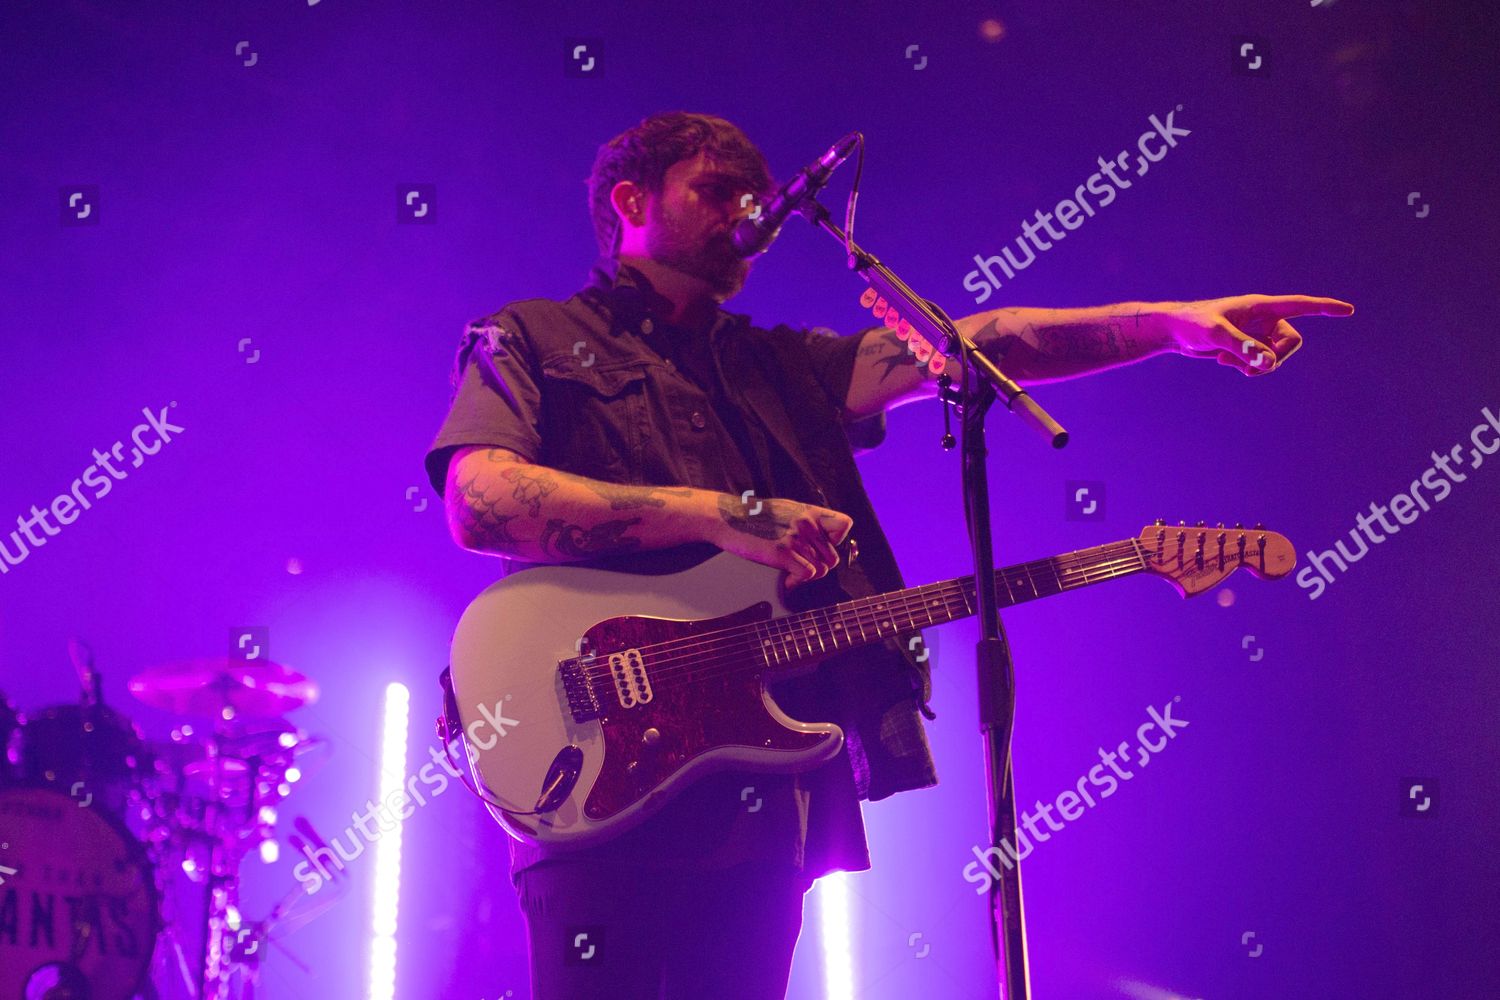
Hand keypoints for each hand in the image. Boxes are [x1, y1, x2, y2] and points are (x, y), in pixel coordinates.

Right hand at [711, 493, 853, 588]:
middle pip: (832, 557)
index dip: (836, 541)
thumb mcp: (788, 510)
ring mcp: (795, 538)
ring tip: (789, 571)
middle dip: (818, 566)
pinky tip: (785, 579)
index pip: (845, 525)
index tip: (822, 546)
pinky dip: (796, 582)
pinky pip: (807, 576)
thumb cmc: (754, 516)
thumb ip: (808, 522)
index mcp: (810, 511)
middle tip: (799, 567)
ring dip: (805, 575)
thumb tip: (825, 540)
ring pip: (821, 570)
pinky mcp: (783, 553)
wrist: (727, 517)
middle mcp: (806, 523)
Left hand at [1163, 294, 1353, 374]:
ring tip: (1228, 362)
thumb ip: (1242, 348)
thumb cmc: (1193, 324)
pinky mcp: (1250, 346)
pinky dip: (1247, 367)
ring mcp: (1258, 333)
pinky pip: (1262, 362)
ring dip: (1258, 365)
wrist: (1176, 331)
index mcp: (1261, 306)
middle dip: (1276, 358)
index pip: (1300, 305)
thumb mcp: (1215, 335)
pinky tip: (1224, 361)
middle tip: (1251, 368)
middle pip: (1291, 342)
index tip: (1348, 310)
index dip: (1324, 308)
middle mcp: (1264, 318)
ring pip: (1277, 356)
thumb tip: (1268, 363)